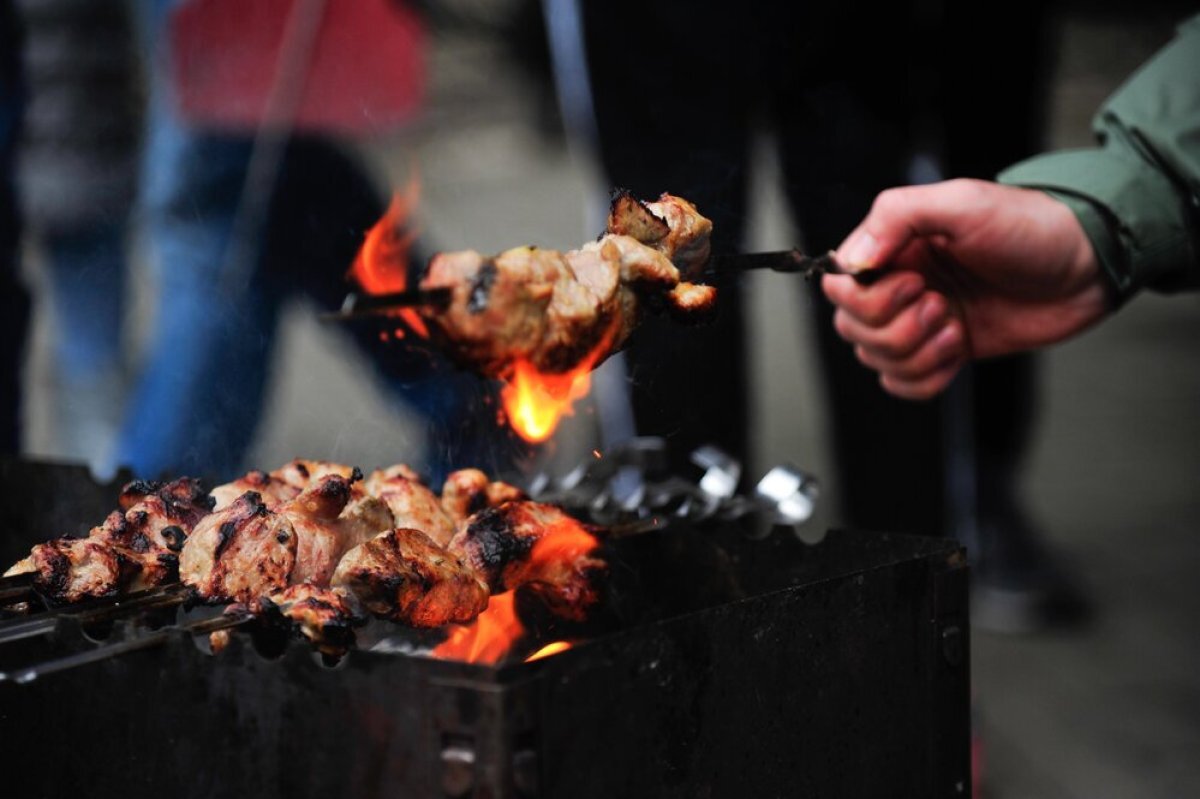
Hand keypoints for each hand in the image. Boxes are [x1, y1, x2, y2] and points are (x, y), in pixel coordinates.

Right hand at [821, 179, 1109, 398]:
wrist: (1085, 268)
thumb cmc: (1030, 226)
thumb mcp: (962, 202)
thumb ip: (897, 217)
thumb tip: (852, 260)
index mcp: (893, 248)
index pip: (840, 286)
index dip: (868, 297)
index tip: (916, 282)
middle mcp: (899, 285)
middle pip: (852, 328)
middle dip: (896, 327)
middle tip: (941, 304)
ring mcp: (920, 322)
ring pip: (876, 360)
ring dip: (917, 352)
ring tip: (957, 326)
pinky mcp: (944, 352)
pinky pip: (904, 384)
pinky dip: (925, 378)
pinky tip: (958, 352)